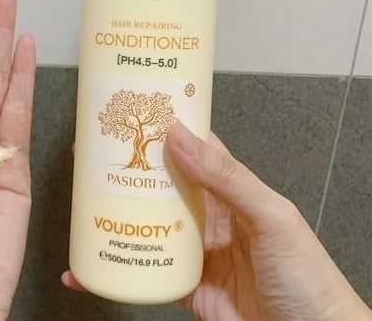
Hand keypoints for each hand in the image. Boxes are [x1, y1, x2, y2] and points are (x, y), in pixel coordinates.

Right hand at [63, 123, 369, 320]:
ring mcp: (190, 246)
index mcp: (229, 189)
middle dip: (126, 164)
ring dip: (113, 210)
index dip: (161, 126)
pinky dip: (112, 265)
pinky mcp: (179, 281)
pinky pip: (141, 266)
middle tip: (91, 152)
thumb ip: (230, 179)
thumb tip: (182, 138)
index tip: (131, 109)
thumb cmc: (308, 279)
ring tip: (83, 198)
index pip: (190, 146)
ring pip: (144, 218)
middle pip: (158, 180)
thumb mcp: (273, 218)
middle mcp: (205, 213)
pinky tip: (89, 262)